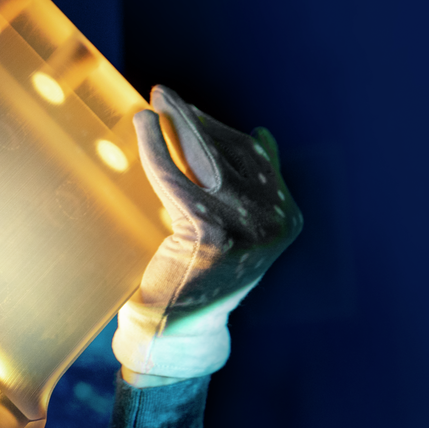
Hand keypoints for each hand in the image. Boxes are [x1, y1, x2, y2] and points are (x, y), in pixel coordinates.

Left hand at [113, 86, 302, 383]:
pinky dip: (157, 148)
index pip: (254, 156)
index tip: (190, 109)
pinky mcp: (209, 234)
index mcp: (285, 218)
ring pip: (206, 159)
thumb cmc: (195, 280)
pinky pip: (176, 178)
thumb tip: (260, 133)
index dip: (220, 127)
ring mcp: (244, 228)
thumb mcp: (233, 232)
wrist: (174, 333)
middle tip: (165, 94)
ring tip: (154, 103)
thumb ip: (249, 191)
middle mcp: (273, 222)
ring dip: (178, 124)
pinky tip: (143, 127)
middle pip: (232, 151)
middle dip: (196, 119)